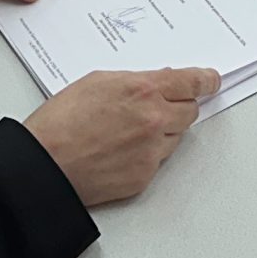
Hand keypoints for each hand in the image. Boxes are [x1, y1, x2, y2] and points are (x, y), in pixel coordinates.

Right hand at [24, 68, 218, 205]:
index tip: (212, 81)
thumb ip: (135, 81)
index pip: (192, 82)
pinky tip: (120, 151)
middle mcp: (154, 120)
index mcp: (144, 90)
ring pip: (174, 137)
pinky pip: (157, 161)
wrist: (44, 164)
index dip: (206, 81)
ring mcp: (152, 151)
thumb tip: (158, 83)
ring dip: (161, 131)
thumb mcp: (98, 82)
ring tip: (126, 131)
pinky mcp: (144, 177)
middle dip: (178, 106)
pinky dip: (146, 155)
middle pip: (190, 111)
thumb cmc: (61, 122)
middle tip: (158, 107)